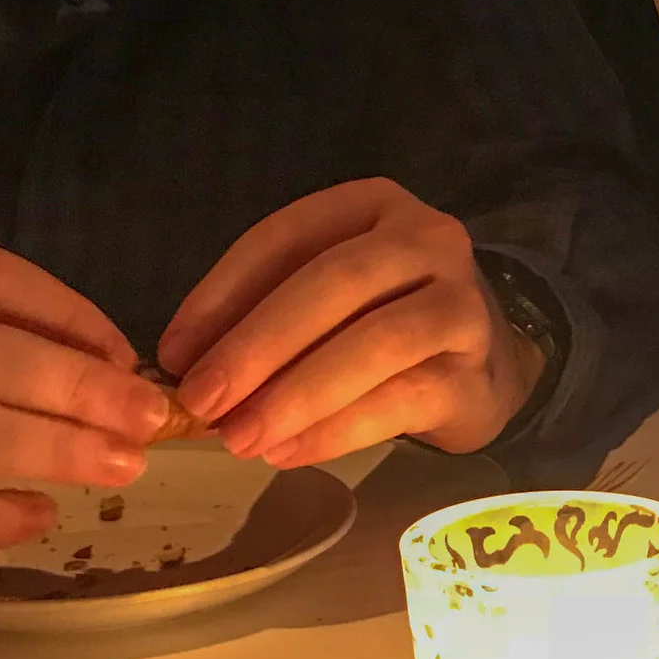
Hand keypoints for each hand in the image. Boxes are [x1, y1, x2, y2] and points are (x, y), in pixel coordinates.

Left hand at [158, 178, 544, 466]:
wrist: (484, 364)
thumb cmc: (382, 319)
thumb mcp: (326, 296)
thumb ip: (264, 313)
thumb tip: (183, 366)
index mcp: (374, 205)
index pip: (287, 236)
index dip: (222, 292)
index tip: (173, 353)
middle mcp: (427, 239)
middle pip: (335, 282)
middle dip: (258, 344)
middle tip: (201, 401)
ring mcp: (461, 304)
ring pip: (376, 341)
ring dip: (296, 394)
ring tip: (240, 439)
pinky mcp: (475, 372)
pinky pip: (402, 400)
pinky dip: (337, 430)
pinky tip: (287, 453)